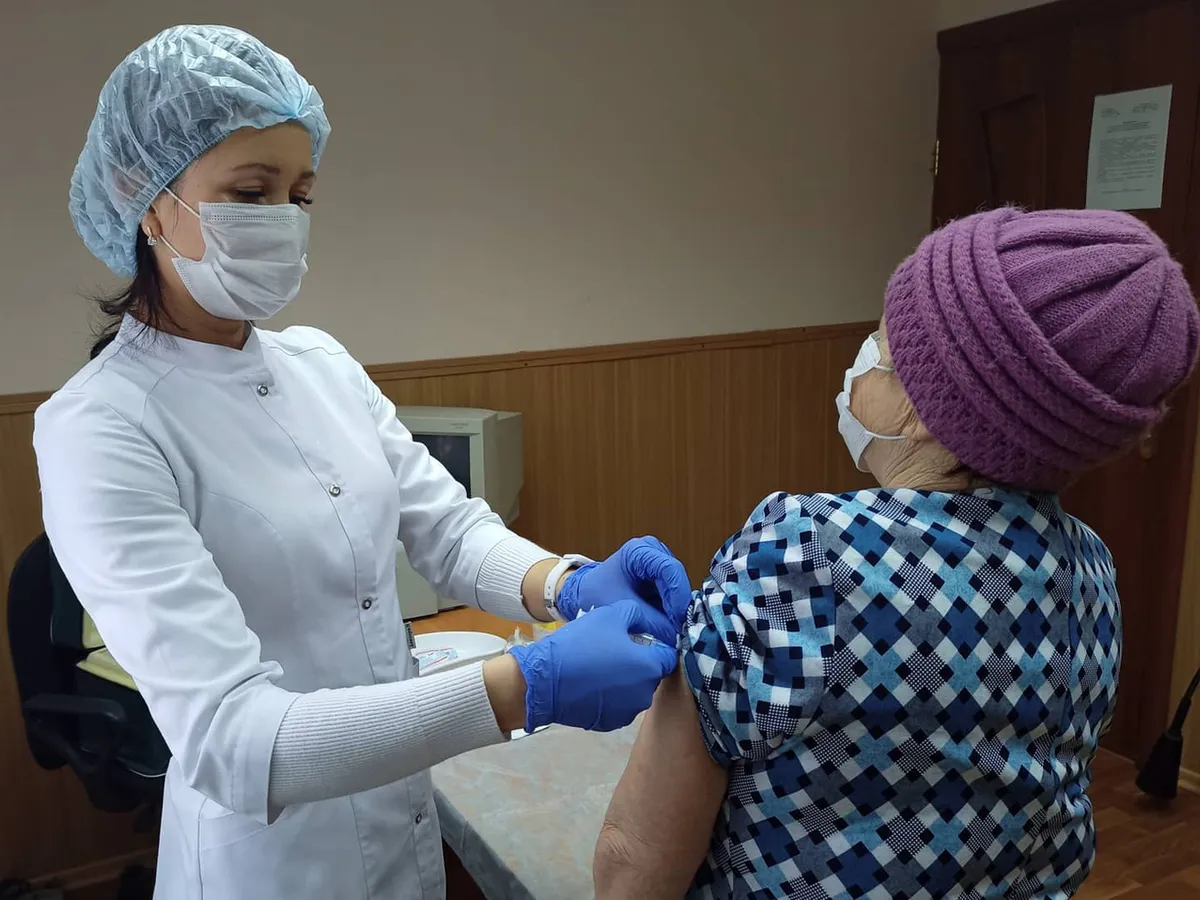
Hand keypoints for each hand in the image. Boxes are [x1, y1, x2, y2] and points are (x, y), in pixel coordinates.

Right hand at [508, 599, 677, 731]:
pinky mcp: (610, 723)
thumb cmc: (580, 645)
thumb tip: (649, 621)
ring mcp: (628, 712)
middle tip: (615, 650)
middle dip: (639, 662)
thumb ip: (637, 615)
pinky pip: (618, 704)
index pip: (669, 654)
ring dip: (625, 680)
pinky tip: (592, 684)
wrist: (544, 681)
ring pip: (635, 690)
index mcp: (650, 667)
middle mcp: (645, 694)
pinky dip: (610, 696)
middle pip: (652, 673)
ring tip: (600, 667)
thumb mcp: (611, 615)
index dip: (656, 644)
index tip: (639, 638)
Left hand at [557, 537, 690, 626]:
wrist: (586, 595)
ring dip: (677, 611)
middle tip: (679, 632)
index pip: (670, 569)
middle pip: (677, 579)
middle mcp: (653, 552)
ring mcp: (660, 563)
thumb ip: (653, 622)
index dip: (678, 596)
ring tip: (673, 631)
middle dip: (679, 607)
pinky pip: (674, 596)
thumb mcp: (623, 608)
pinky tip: (669, 626)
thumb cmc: (597, 595)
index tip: (678, 620)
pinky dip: (672, 611)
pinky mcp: (663, 577)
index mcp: (639, 551)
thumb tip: (678, 636)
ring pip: (678, 589)